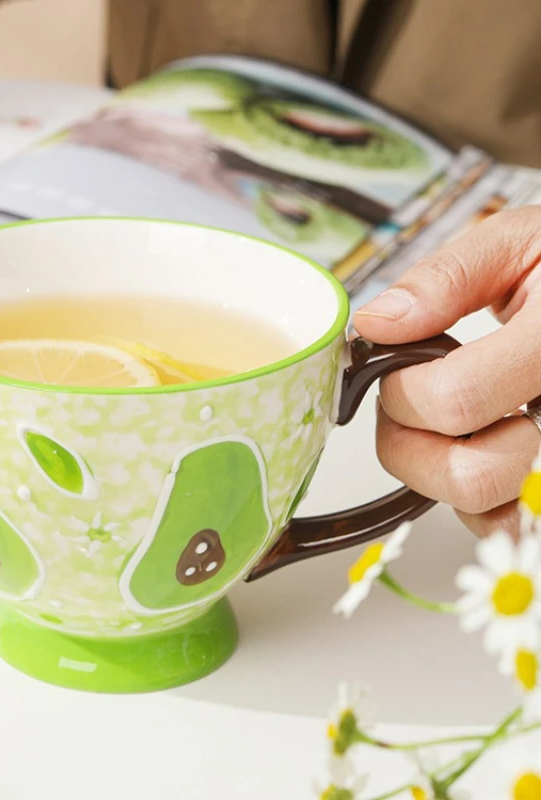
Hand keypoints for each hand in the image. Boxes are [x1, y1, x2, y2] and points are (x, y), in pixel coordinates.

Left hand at [354, 206, 540, 537]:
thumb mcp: (516, 241)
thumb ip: (446, 279)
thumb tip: (377, 324)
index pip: (454, 401)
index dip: (404, 390)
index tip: (400, 366)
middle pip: (470, 477)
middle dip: (413, 443)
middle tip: (415, 401)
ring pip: (487, 507)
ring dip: (436, 469)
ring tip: (446, 419)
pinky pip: (506, 521)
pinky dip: (475, 501)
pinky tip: (470, 451)